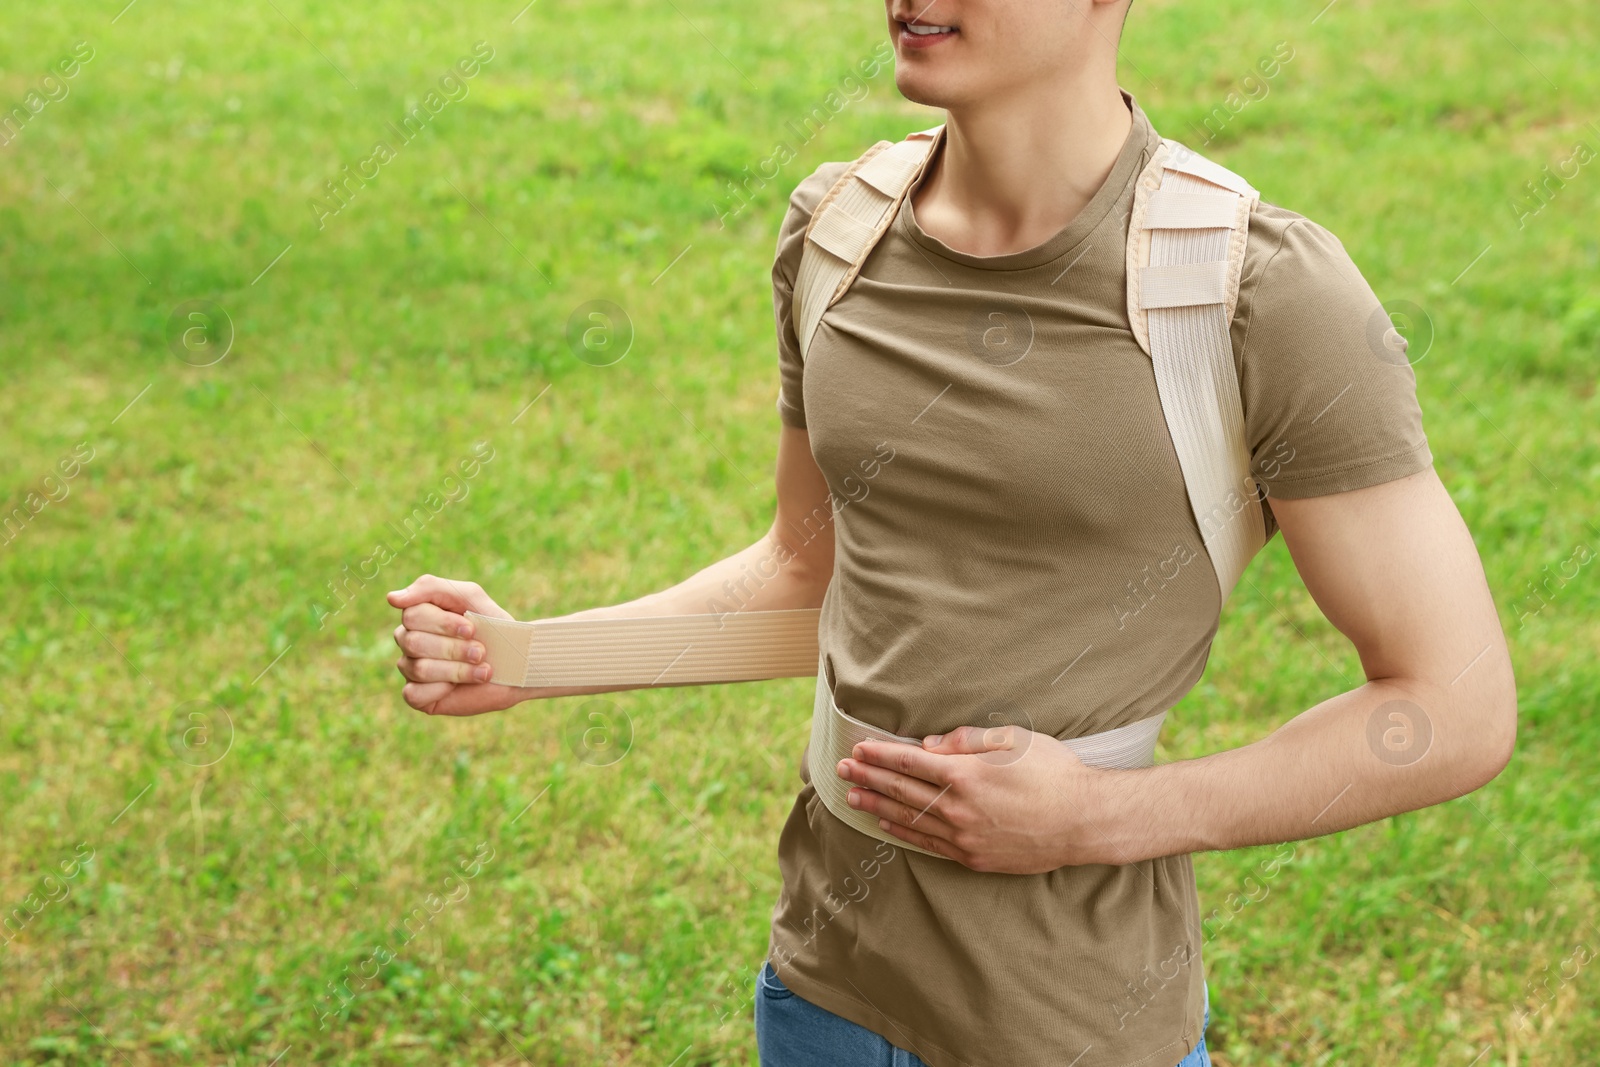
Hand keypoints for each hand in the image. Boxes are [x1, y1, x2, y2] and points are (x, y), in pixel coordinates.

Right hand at [388, 575, 521, 715]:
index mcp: (418, 616)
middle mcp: (409, 641)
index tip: (472, 628)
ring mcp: (411, 669)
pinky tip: (460, 687)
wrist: (517, 663)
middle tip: (480, 651)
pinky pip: (414, 694)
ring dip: (458, 669)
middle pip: (413, 642)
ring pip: (419, 668)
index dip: (444, 624)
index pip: (412, 615)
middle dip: (454, 648)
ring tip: (483, 669)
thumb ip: (431, 588)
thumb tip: (391, 598)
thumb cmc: (493, 627)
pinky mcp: (418, 697)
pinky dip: (443, 689)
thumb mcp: (469, 597)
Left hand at [835, 725, 1119, 873]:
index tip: (858, 749)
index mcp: (966, 774)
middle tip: (842, 770)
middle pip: (902, 790)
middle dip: (868, 778)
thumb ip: (967, 740)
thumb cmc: (1055, 772)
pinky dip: (904, 833)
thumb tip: (928, 745)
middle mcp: (959, 808)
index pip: (909, 762)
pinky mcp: (974, 857)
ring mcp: (965, 836)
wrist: (1086, 821)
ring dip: (877, 807)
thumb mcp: (1015, 740)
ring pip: (909, 819)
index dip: (879, 755)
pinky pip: (929, 845)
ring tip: (853, 798)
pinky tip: (888, 824)